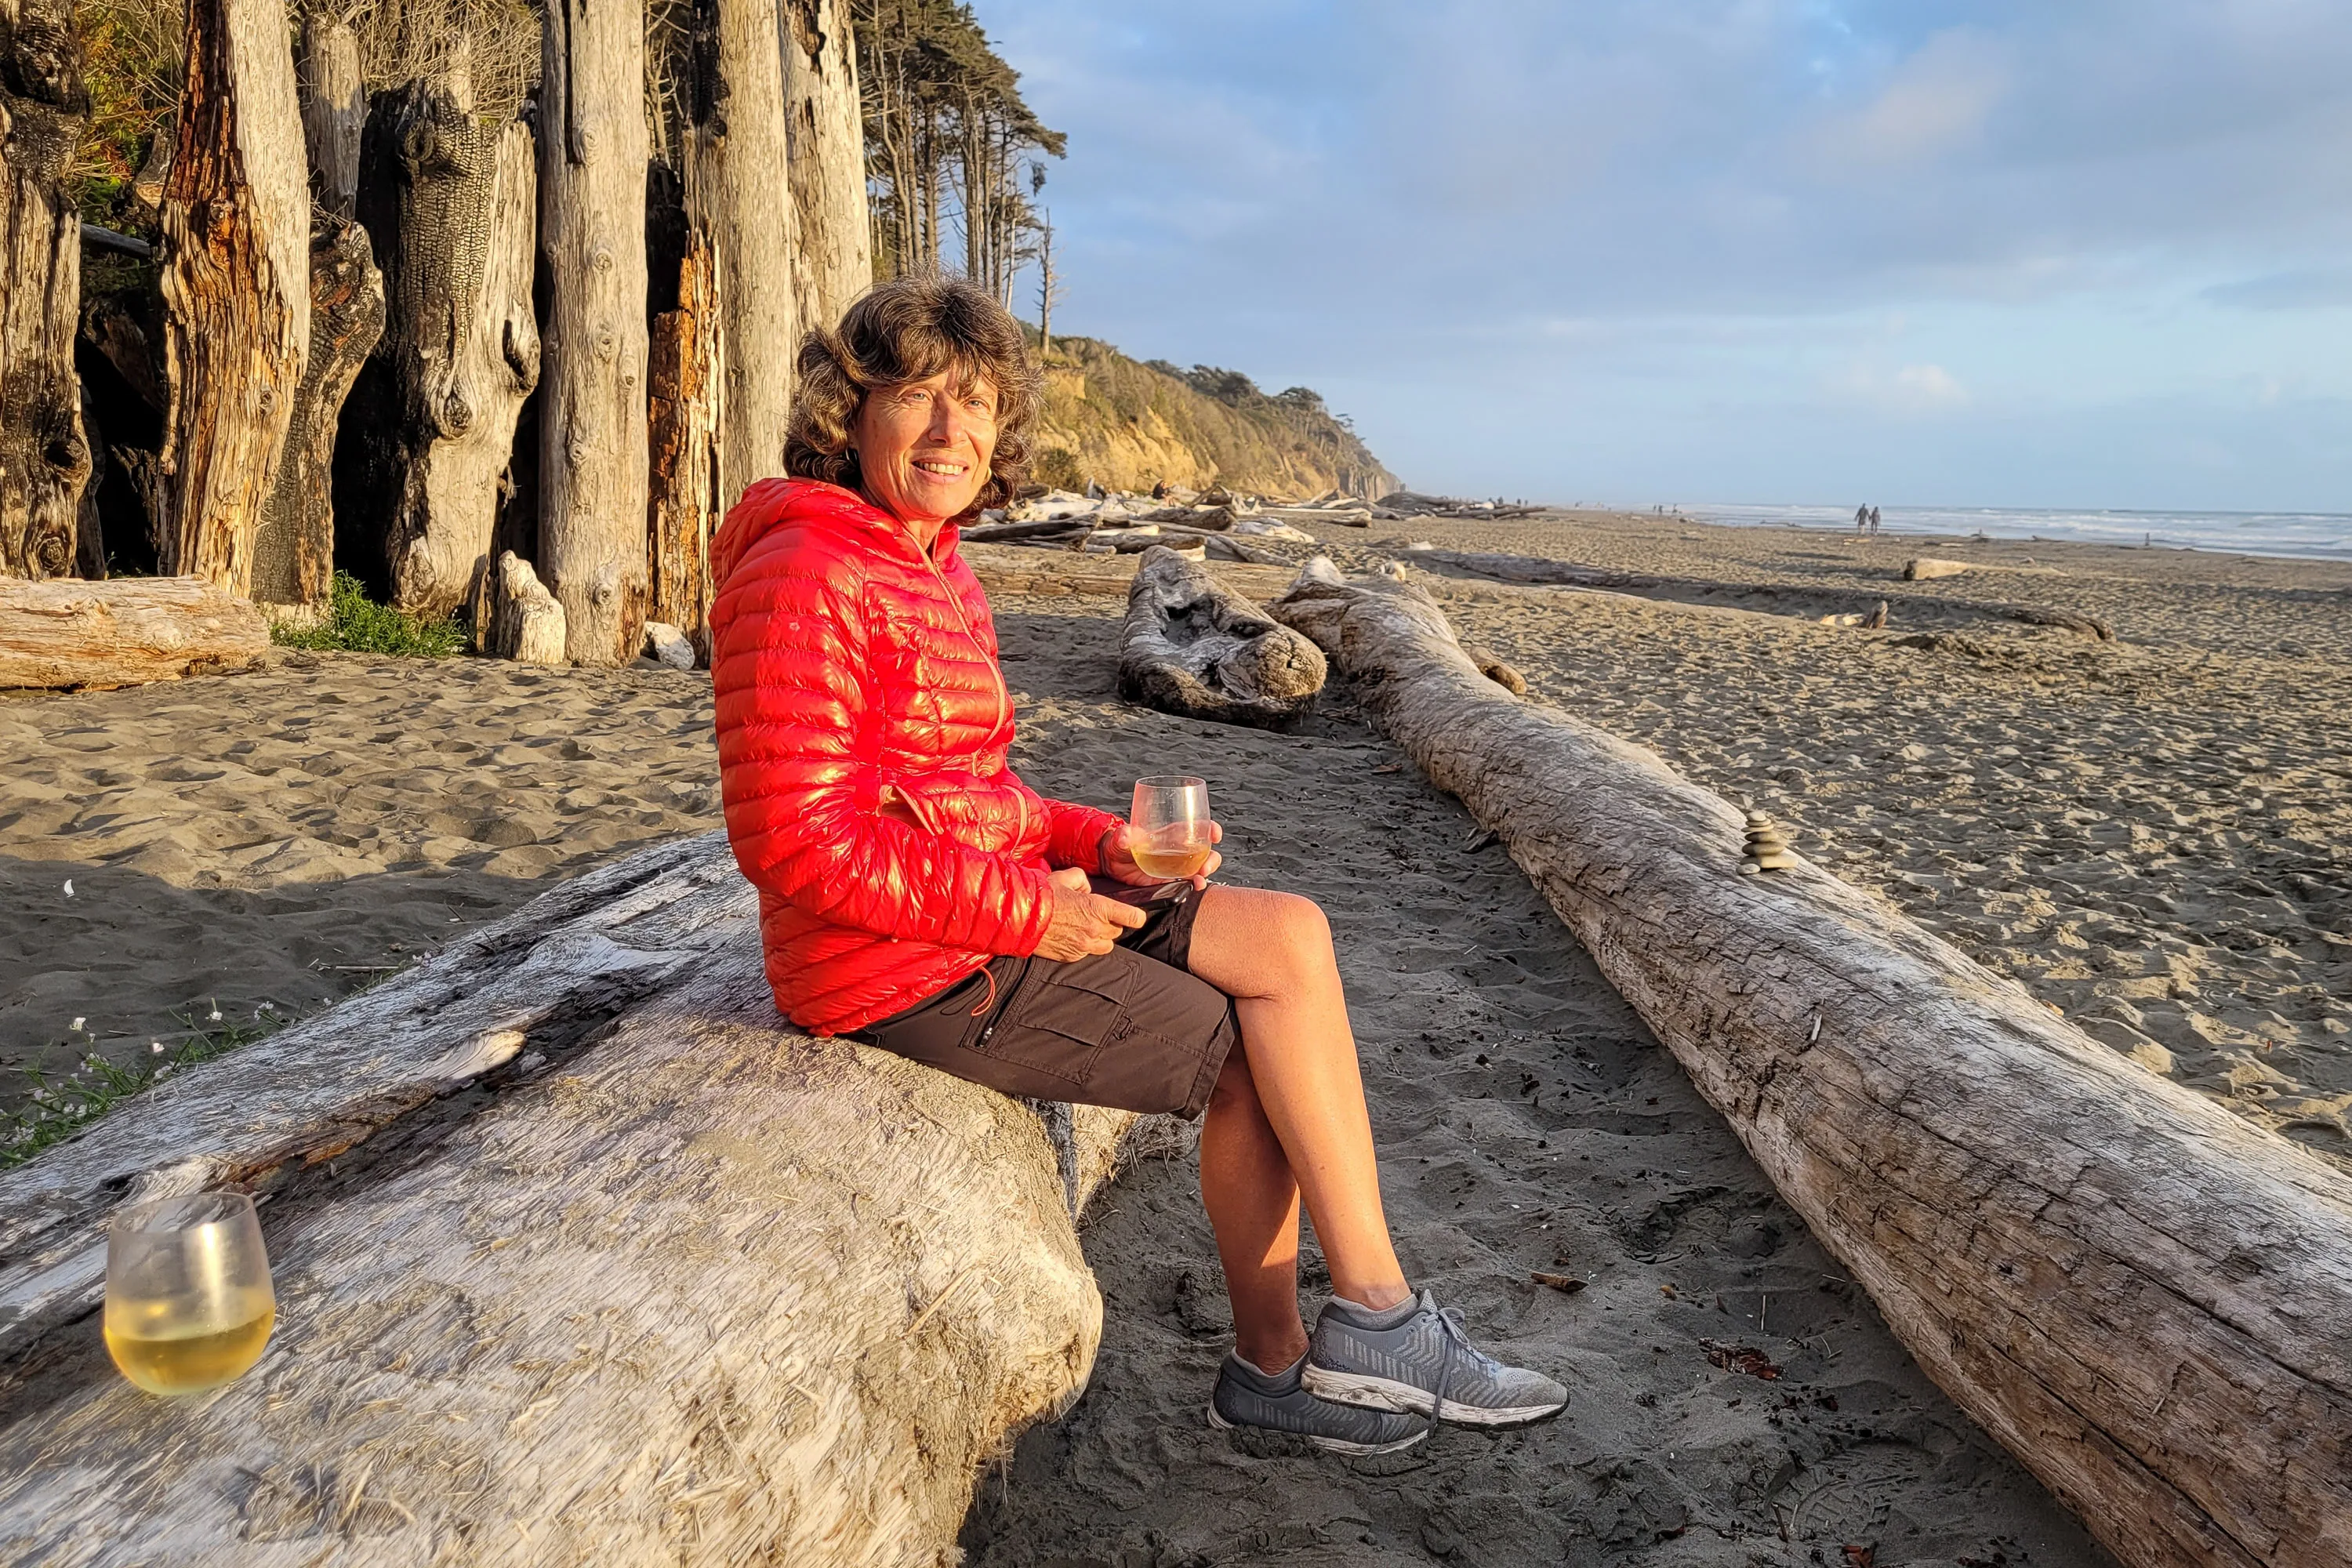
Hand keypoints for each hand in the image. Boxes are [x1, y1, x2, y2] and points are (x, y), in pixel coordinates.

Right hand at [1033, 866, 1147, 960]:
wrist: (1021, 918)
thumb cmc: (1042, 896)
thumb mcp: (1065, 877)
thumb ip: (1082, 880)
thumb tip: (1087, 889)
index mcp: (1098, 908)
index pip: (1132, 917)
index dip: (1136, 917)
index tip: (1135, 917)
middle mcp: (1095, 929)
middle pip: (1117, 931)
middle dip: (1110, 923)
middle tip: (1095, 916)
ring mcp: (1084, 946)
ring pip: (1106, 946)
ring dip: (1101, 938)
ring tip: (1086, 928)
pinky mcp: (1072, 956)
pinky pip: (1087, 954)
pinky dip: (1084, 946)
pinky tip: (1071, 936)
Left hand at [1100, 820, 1223, 888]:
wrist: (1112, 864)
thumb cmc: (1119, 845)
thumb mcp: (1121, 838)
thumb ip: (1124, 836)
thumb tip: (1126, 835)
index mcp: (1171, 834)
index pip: (1196, 827)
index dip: (1209, 829)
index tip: (1214, 833)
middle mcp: (1178, 850)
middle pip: (1205, 851)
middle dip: (1211, 859)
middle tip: (1204, 868)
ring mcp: (1176, 867)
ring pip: (1200, 868)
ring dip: (1204, 874)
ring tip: (1198, 881)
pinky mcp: (1171, 882)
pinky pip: (1188, 884)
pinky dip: (1193, 886)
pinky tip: (1191, 889)